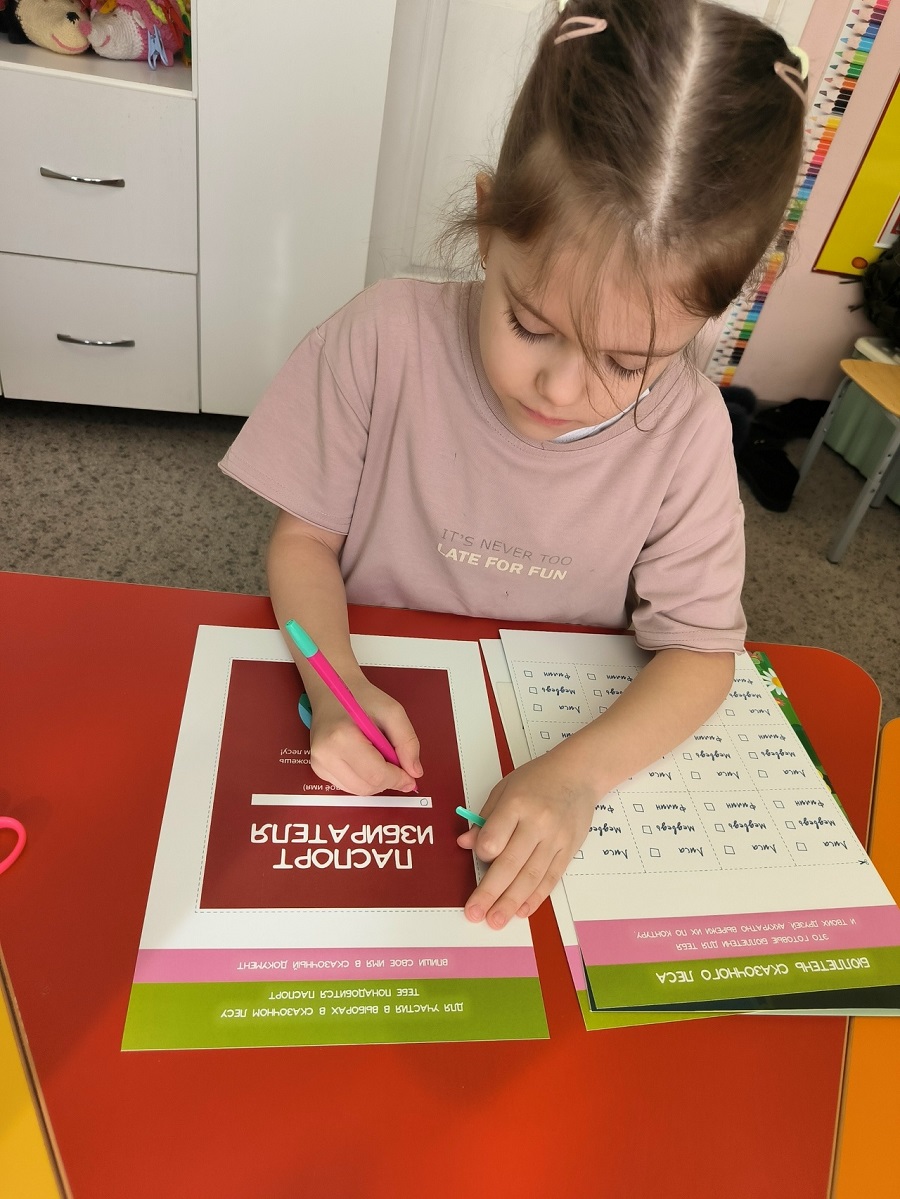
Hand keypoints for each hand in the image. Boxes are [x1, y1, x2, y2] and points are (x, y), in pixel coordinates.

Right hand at [307, 678, 421, 794]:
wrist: (333, 690)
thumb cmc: (360, 697)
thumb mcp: (393, 711)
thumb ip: (407, 742)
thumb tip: (414, 771)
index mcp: (342, 738)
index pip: (376, 775)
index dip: (398, 779)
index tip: (411, 776)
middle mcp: (326, 755)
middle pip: (367, 787)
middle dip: (388, 780)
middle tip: (398, 763)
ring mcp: (319, 764)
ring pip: (359, 790)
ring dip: (377, 781)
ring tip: (380, 756)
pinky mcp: (319, 769)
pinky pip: (349, 786)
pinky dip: (364, 779)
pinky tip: (367, 760)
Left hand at [456, 749, 601, 929]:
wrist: (578, 774)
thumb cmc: (537, 780)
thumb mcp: (505, 789)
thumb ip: (485, 819)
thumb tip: (466, 843)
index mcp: (517, 804)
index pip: (495, 836)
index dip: (483, 853)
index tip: (478, 858)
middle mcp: (538, 823)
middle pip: (511, 863)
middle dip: (490, 892)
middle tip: (475, 913)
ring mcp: (555, 839)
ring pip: (531, 876)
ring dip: (511, 902)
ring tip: (495, 920)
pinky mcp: (568, 850)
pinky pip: (550, 878)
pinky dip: (536, 897)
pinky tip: (522, 911)